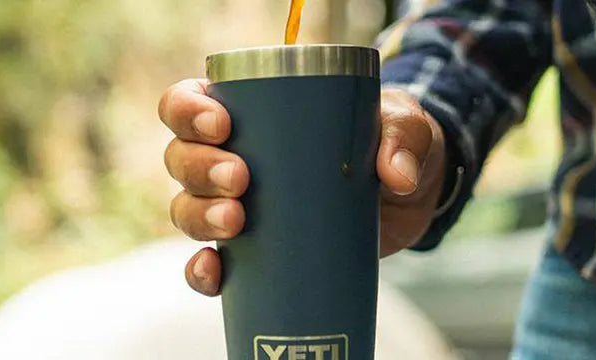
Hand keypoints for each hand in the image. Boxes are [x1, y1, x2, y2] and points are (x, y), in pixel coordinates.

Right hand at [159, 80, 446, 295]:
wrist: (412, 197)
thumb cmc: (391, 142)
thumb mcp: (405, 127)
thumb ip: (405, 138)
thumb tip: (397, 176)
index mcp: (250, 110)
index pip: (191, 102)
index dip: (188, 110)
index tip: (221, 125)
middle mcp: (231, 156)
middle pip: (183, 158)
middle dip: (200, 169)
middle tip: (241, 179)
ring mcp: (239, 207)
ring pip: (189, 210)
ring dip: (200, 216)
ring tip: (236, 222)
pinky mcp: (257, 251)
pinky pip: (212, 265)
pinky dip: (202, 272)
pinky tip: (214, 273)